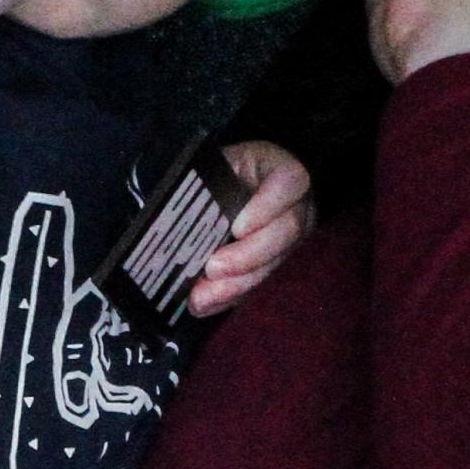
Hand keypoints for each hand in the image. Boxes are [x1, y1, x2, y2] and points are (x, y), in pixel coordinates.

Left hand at [186, 140, 314, 316]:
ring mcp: (293, 238)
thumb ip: (208, 179)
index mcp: (282, 170)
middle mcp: (297, 206)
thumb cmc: (228, 172)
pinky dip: (231, 298)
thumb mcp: (220, 164)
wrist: (243, 186)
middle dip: (247, 256)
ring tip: (201, 298)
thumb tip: (172, 206)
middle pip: (285, 232)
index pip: (289, 182)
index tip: (237, 227)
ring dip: (237, 285)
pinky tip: (206, 305)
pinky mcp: (278, 265)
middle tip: (212, 269)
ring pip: (275, 265)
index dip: (266, 207)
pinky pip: (261, 285)